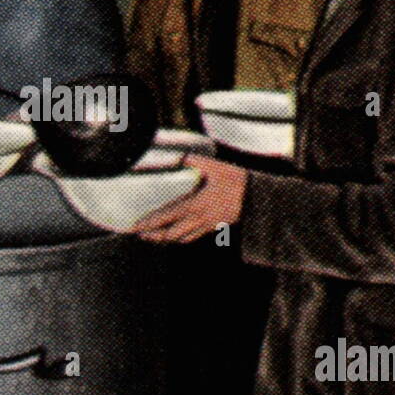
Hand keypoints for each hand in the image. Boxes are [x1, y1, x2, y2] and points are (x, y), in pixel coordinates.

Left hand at [133, 154, 247, 242]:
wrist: (258, 198)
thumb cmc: (237, 181)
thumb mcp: (216, 167)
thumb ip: (196, 160)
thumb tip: (179, 155)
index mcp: (197, 204)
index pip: (168, 216)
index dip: (150, 223)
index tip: (135, 226)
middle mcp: (199, 219)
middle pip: (171, 234)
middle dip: (154, 235)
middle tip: (138, 234)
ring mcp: (207, 225)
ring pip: (182, 238)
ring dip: (165, 239)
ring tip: (153, 237)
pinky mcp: (213, 227)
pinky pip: (193, 237)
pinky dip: (180, 238)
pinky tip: (175, 236)